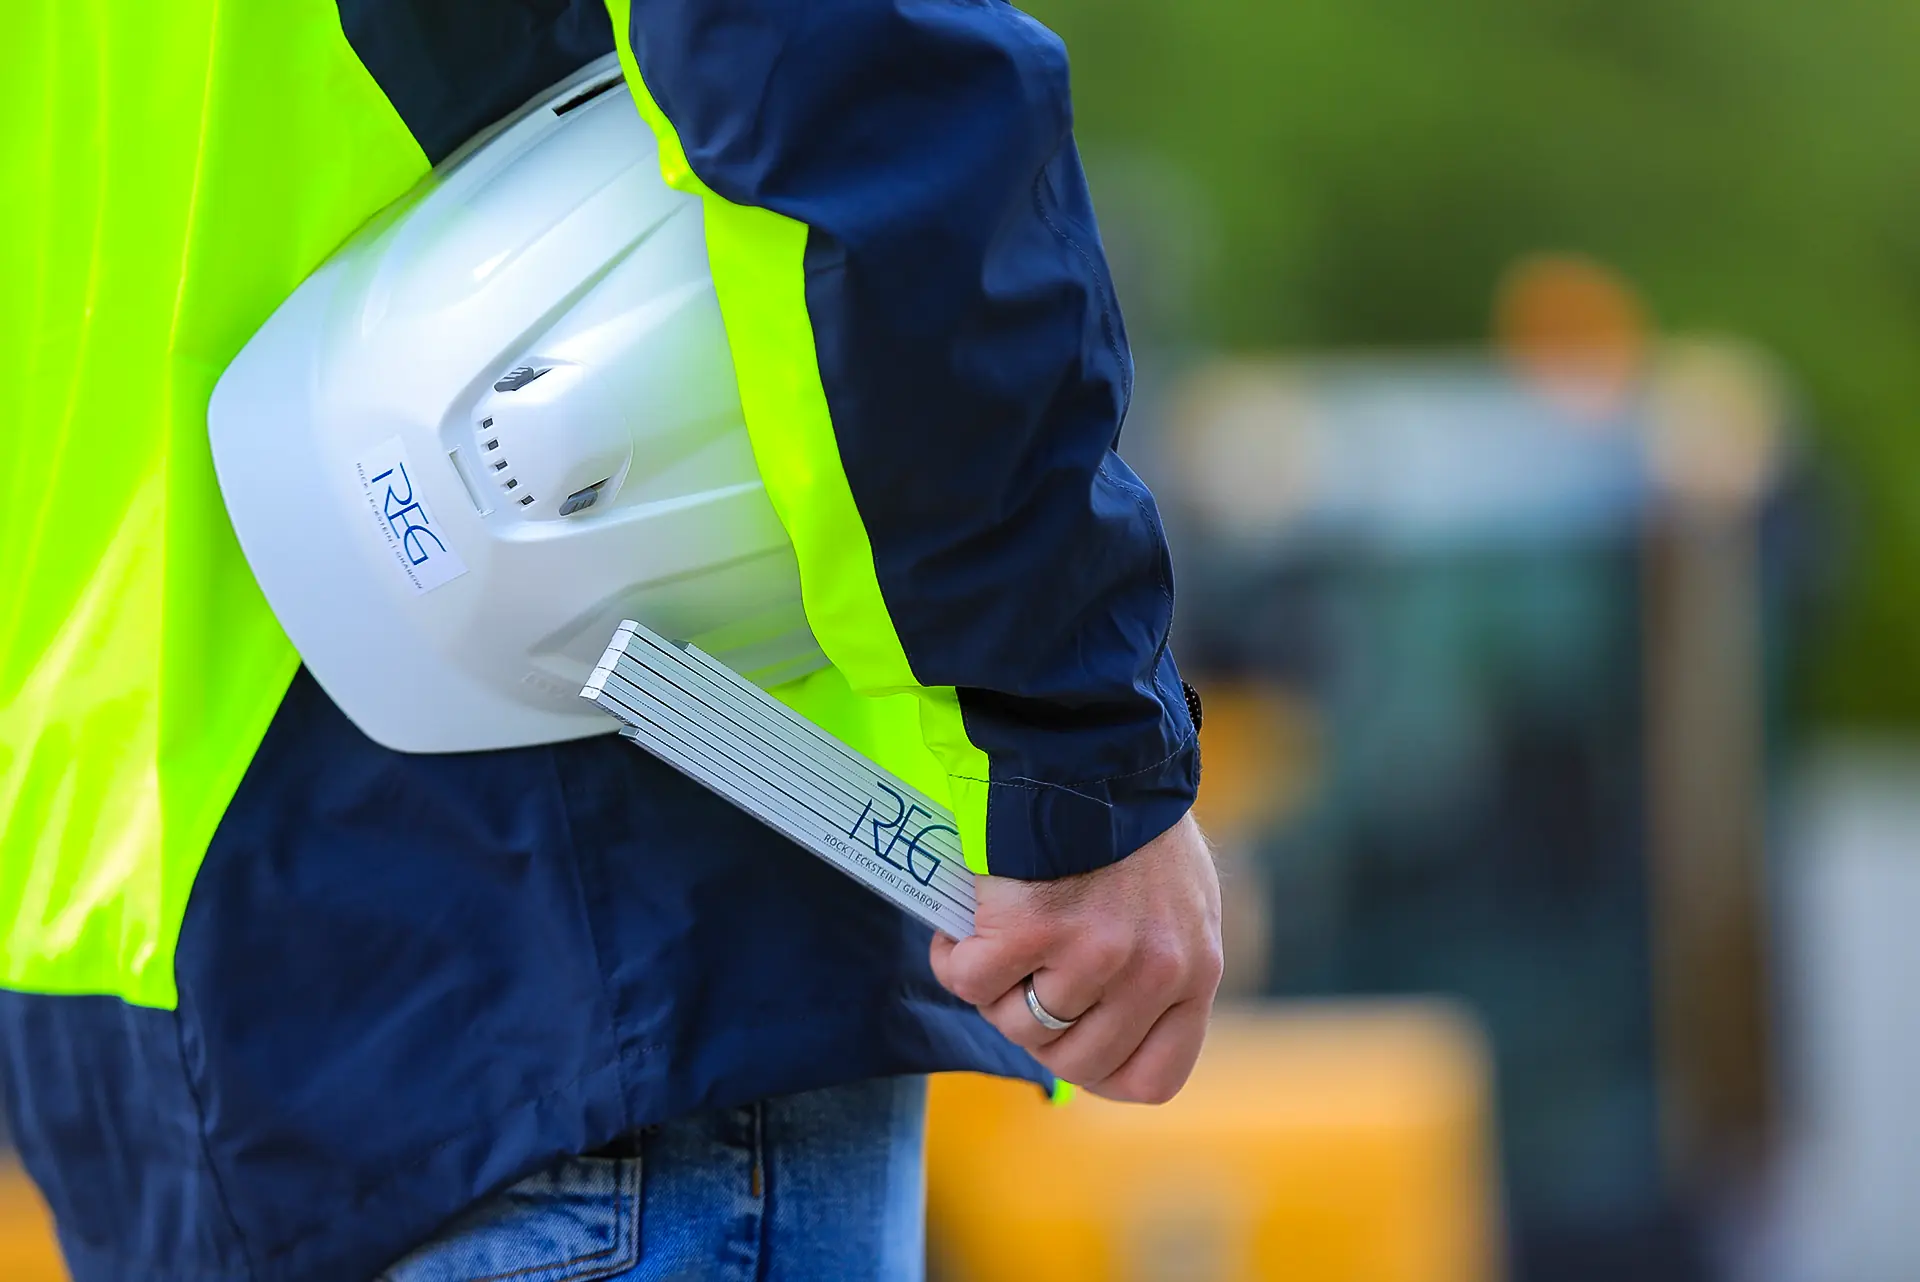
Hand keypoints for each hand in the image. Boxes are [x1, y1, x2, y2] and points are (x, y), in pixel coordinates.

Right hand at [929, 812, 1222, 1103]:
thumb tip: (1109, 1021)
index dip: (1103, 1074)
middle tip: (1019, 984)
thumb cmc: (1128, 818)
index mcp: (1194, 969)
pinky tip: (960, 927)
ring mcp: (1093, 955)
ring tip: (992, 943)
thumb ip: (1159, 963)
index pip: (1153, 1077)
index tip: (1072, 1046)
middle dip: (1037, 1032)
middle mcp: (1151, 972)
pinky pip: (972, 982)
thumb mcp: (1177, 899)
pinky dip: (954, 959)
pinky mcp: (1032, 930)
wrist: (1091, 748)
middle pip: (1076, 1061)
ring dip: (993, 991)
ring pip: (1017, 1024)